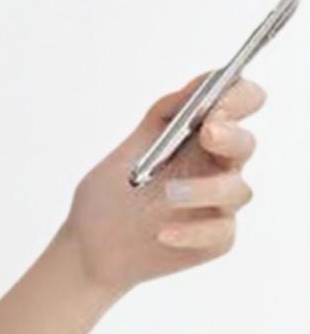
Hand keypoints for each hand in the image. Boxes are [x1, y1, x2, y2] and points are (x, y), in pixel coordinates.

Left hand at [61, 72, 264, 298]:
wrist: (88, 247)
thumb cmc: (109, 195)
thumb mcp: (127, 150)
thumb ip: (161, 116)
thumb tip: (198, 85)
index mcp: (201, 137)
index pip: (240, 104)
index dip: (239, 97)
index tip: (218, 99)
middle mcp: (216, 168)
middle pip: (245, 144)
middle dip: (230, 135)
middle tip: (208, 132)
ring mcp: (217, 204)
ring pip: (237, 190)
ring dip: (205, 188)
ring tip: (168, 194)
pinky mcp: (213, 239)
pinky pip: (219, 233)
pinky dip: (192, 233)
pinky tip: (162, 234)